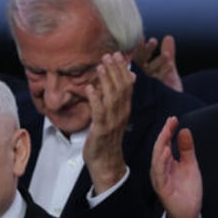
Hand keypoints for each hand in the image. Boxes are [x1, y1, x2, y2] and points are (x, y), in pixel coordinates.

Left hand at [83, 52, 134, 194]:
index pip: (127, 85)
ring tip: (100, 66)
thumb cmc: (106, 139)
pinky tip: (89, 88)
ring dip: (106, 80)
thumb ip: (114, 99)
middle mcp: (121, 113)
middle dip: (115, 70)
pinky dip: (95, 99)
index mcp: (125, 109)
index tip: (117, 55)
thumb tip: (118, 81)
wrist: (106, 163)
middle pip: (122, 87)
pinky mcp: (101, 129)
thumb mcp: (113, 116)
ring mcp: (112, 121)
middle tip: (108, 55)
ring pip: (112, 97)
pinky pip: (99, 112)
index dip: (122, 69)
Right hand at [134, 35, 182, 91]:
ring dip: (156, 61)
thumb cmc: (169, 90)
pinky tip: (170, 65)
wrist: (174, 111)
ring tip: (166, 54)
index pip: (139, 57)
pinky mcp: (150, 93)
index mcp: (142, 72)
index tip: (150, 39)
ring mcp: (144, 86)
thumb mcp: (169, 70)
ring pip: (147, 71)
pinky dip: (163, 72)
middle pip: (140, 62)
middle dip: (146, 51)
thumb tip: (168, 37)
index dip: (144, 48)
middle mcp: (140, 79)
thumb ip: (169, 53)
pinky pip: (156, 81)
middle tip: (153, 41)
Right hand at [150, 116, 201, 217]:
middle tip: (170, 122)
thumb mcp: (191, 165)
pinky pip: (159, 173)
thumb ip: (187, 149)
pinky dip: (162, 162)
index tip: (173, 119)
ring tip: (167, 133)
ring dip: (161, 145)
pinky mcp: (162, 188)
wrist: (189, 213)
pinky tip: (167, 152)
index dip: (168, 131)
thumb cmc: (187, 190)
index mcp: (166, 163)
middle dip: (164, 134)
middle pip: (159, 148)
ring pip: (157, 159)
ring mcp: (160, 178)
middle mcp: (160, 169)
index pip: (165, 143)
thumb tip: (184, 130)